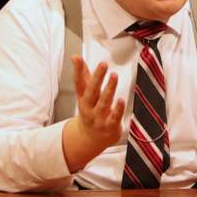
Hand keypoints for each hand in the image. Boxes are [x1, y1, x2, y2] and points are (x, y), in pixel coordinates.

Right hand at [62, 55, 124, 171]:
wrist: (91, 139)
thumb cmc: (90, 111)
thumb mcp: (85, 94)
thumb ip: (83, 75)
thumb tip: (75, 57)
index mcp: (83, 98)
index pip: (78, 83)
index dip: (78, 70)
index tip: (77, 58)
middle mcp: (89, 108)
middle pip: (91, 92)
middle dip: (97, 78)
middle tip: (103, 65)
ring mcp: (98, 118)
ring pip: (103, 102)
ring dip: (109, 89)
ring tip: (114, 76)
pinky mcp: (109, 126)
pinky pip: (114, 117)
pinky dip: (117, 109)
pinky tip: (121, 100)